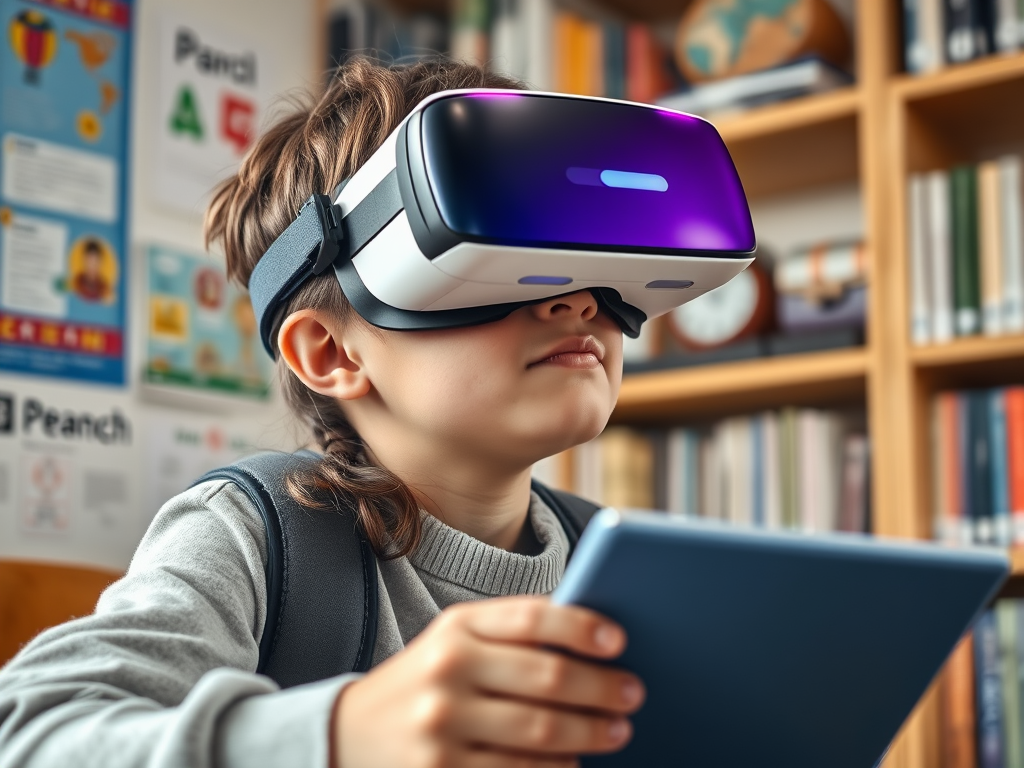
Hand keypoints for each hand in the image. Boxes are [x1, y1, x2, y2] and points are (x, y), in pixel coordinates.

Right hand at [333, 595, 644, 767]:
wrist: (347, 735)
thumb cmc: (426, 681)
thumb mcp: (457, 642)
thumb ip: (514, 635)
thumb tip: (594, 639)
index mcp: (456, 627)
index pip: (533, 617)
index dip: (582, 627)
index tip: (619, 639)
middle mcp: (447, 671)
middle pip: (548, 679)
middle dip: (602, 688)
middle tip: (633, 693)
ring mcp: (443, 728)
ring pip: (541, 735)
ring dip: (590, 734)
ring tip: (616, 730)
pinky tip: (574, 764)